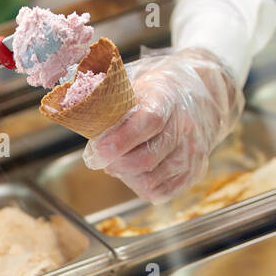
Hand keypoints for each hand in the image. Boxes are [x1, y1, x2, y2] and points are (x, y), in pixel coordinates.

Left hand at [83, 48, 242, 202]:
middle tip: (100, 158)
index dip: (119, 140)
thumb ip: (110, 100)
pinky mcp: (194, 171)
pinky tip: (135, 172)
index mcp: (167, 98)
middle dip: (115, 163)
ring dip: (126, 176)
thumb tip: (74, 112)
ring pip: (151, 180)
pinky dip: (141, 187)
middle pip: (146, 158)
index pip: (147, 121)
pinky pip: (161, 192)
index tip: (96, 150)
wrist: (201, 94)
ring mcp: (192, 151)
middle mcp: (185, 126)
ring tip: (119, 162)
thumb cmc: (158, 91)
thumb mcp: (136, 83)